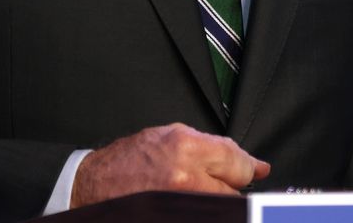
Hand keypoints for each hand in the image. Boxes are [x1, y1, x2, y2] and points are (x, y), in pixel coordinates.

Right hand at [71, 123, 270, 206]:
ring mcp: (178, 203)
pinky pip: (204, 214)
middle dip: (235, 186)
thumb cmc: (128, 160)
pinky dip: (205, 210)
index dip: (250, 166)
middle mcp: (184, 177)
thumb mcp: (169, 137)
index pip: (236, 161)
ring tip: (201, 193)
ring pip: (221, 205)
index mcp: (185, 147)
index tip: (259, 170)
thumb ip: (210, 148)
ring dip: (219, 201)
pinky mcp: (172, 216)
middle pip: (233, 189)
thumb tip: (246, 162)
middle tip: (226, 183)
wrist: (93, 185)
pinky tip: (196, 203)